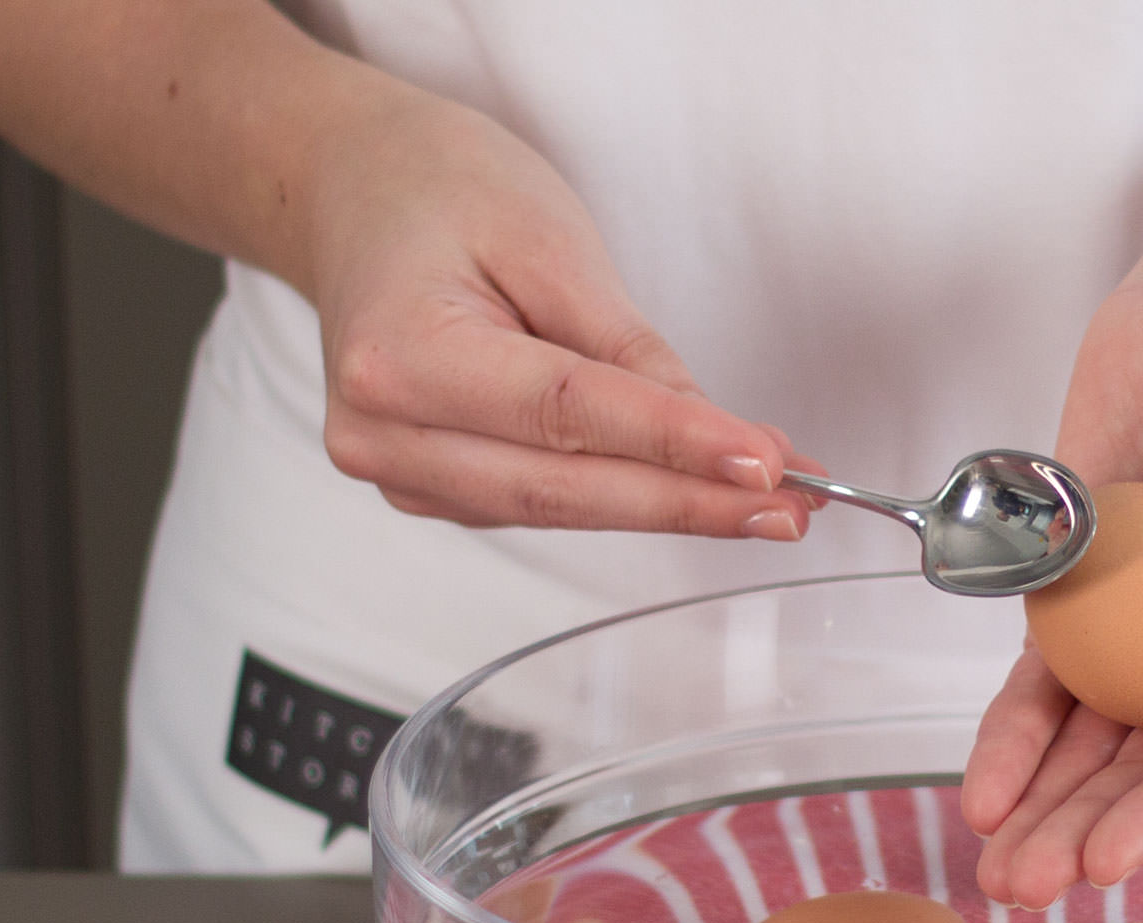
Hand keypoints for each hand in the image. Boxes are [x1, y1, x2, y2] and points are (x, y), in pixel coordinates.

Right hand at [307, 91, 815, 535]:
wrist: (350, 190)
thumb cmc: (438, 190)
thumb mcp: (547, 237)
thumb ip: (630, 348)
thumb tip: (722, 438)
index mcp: (400, 356)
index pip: (566, 413)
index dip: (674, 445)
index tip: (765, 462)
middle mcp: (385, 434)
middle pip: (564, 489)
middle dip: (691, 503)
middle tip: (792, 507)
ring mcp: (402, 473)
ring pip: (560, 511)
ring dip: (671, 509)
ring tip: (770, 502)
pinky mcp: (433, 490)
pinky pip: (544, 506)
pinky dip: (625, 499)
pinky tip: (694, 490)